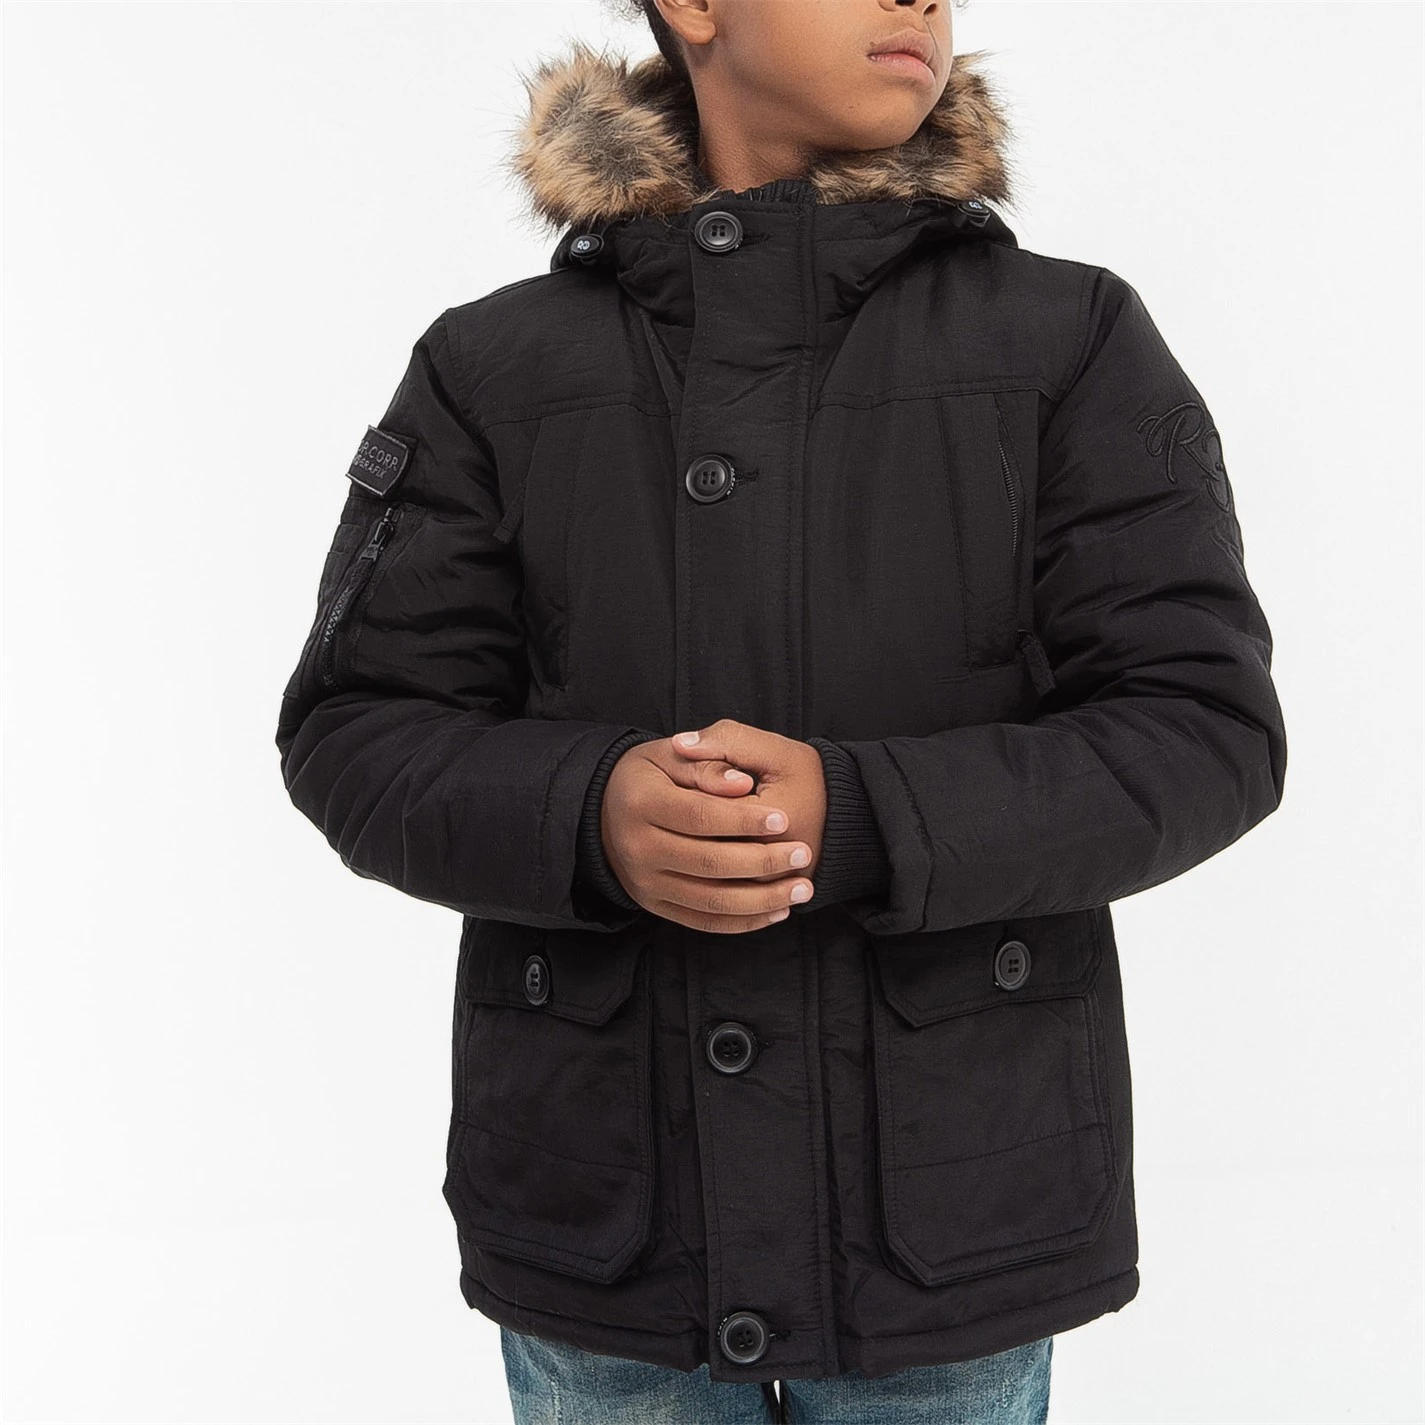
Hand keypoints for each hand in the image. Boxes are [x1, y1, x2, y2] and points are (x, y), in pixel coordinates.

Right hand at [601, 726, 824, 933]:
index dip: (743, 819)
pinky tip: (778, 910)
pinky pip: (704, 921)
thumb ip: (708, 764)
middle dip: (763, 861)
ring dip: (763, 900)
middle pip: (708, 862)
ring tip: (802, 889)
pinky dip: (744, 921)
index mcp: (640, 803)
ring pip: (711, 901)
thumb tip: (741, 785)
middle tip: (803, 853)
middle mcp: (638, 849)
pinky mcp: (655, 905)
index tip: (783, 819)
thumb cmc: (649, 776)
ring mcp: (645, 883)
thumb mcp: (670, 755)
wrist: (608, 810)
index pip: (699, 815)